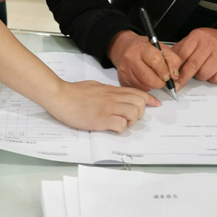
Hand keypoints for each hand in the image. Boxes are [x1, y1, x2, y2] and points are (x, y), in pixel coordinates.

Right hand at [44, 79, 159, 132]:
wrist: (60, 96)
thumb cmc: (73, 92)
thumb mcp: (95, 87)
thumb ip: (107, 92)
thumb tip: (115, 96)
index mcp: (111, 90)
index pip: (136, 92)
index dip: (149, 99)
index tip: (156, 104)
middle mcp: (112, 98)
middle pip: (139, 103)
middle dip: (139, 113)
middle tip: (128, 118)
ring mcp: (108, 108)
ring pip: (134, 113)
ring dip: (130, 121)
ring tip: (119, 123)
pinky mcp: (101, 119)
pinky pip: (121, 125)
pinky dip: (120, 129)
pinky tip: (111, 128)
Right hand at [107, 30, 183, 91]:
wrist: (123, 47)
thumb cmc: (143, 47)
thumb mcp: (159, 47)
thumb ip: (171, 59)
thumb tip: (175, 75)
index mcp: (141, 47)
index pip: (156, 62)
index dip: (165, 72)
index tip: (168, 75)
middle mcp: (130, 58)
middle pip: (149, 79)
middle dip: (160, 82)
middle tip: (162, 80)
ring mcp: (124, 70)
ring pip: (144, 86)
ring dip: (152, 86)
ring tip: (153, 78)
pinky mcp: (122, 79)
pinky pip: (137, 89)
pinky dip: (144, 88)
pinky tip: (145, 80)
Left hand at [173, 28, 216, 85]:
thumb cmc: (208, 42)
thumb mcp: (192, 40)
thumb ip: (180, 50)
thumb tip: (167, 63)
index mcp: (198, 36)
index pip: (183, 54)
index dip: (175, 68)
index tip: (170, 78)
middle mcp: (210, 44)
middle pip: (193, 65)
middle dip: (183, 77)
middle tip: (177, 85)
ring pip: (205, 73)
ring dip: (200, 76)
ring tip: (202, 70)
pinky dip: (212, 79)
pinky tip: (213, 72)